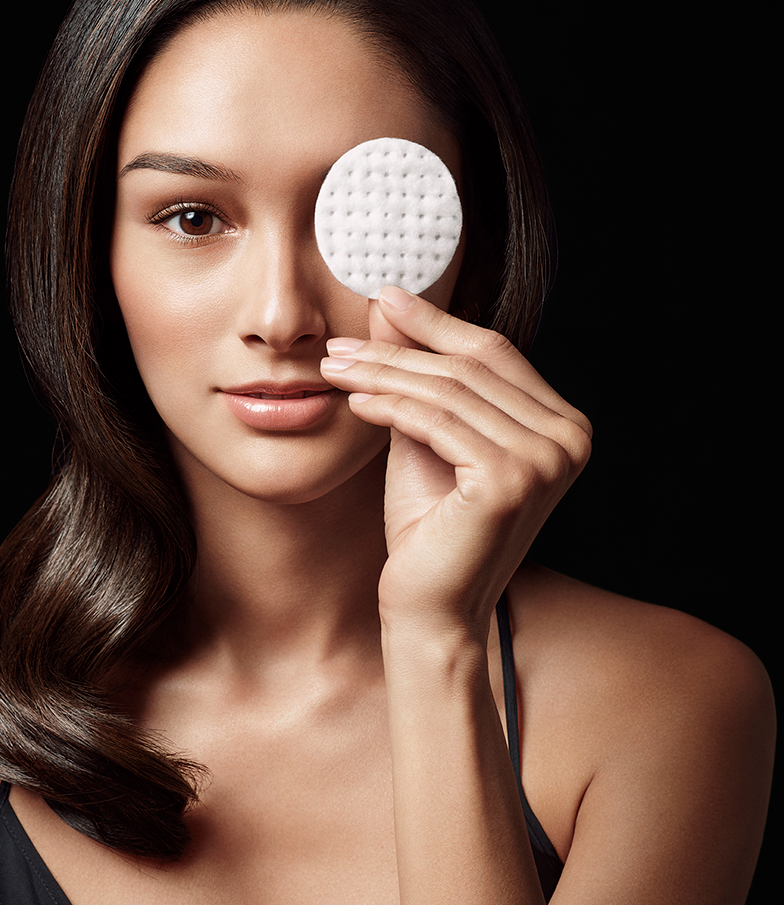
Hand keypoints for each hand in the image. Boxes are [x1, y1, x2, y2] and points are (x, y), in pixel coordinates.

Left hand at [319, 285, 591, 637]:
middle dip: (397, 350)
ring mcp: (547, 460)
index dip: (437, 322)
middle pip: (469, 368)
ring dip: (382, 375)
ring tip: (335, 369)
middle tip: (341, 343)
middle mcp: (569, 438)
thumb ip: (417, 375)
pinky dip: (389, 407)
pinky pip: (436, 423)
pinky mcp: (511, 480)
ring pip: (448, 391)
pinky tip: (354, 402)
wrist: (428, 606)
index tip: (386, 297)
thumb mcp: (423, 435)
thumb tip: (389, 306)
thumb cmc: (428, 527)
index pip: (495, 353)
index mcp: (561, 424)